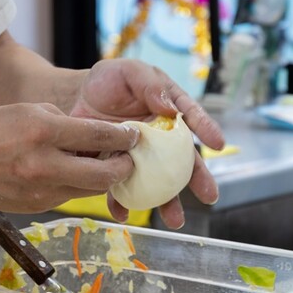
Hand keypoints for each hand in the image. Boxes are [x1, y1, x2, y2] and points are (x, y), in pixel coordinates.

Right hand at [0, 102, 138, 212]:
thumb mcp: (30, 110)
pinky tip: (77, 175)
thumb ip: (65, 122)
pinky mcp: (37, 207)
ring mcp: (40, 190)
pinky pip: (69, 196)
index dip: (124, 137)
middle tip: (130, 159)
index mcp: (43, 131)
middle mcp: (44, 164)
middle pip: (104, 174)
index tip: (135, 135)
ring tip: (107, 166)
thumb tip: (96, 135)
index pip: (98, 136)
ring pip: (90, 190)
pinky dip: (78, 185)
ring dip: (103, 179)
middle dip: (124, 167)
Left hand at [68, 59, 224, 228]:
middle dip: (198, 179)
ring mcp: (140, 156)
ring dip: (167, 201)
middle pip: (183, 159)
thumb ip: (149, 84)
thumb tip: (170, 108)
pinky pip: (122, 188)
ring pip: (158, 181)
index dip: (207, 129)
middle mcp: (160, 137)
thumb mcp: (129, 71)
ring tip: (175, 220)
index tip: (218, 144)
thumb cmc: (108, 81)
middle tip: (209, 196)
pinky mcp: (116, 168)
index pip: (192, 118)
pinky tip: (123, 213)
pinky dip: (122, 203)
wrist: (75, 98)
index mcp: (169, 110)